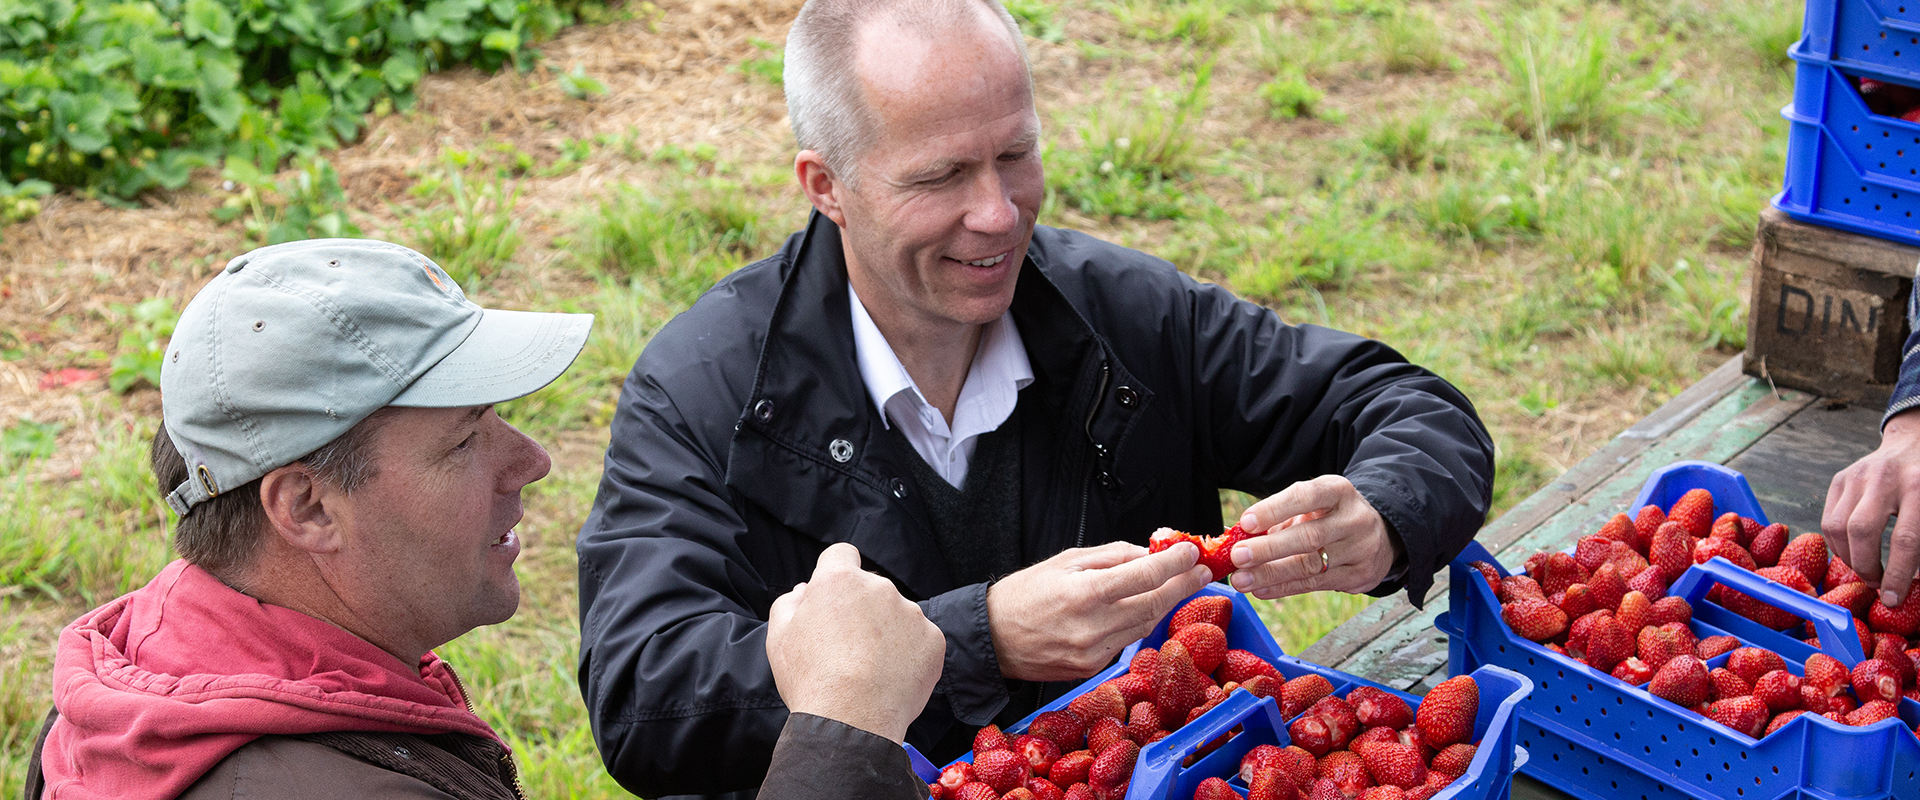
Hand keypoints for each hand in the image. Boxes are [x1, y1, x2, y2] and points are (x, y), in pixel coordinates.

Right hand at [766, 543, 944, 742]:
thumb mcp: (780, 637)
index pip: (841, 555)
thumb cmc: (811, 679)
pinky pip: (920, 639)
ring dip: (887, 632)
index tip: (833, 598)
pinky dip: (909, 654)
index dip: (835, 573)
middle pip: (871, 589)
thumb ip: (790, 603)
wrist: (851, 722)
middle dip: (861, 610)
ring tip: (870, 669)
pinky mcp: (933, 639)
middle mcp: (880, 588)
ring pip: (897, 615)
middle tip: (847, 648)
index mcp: (840, 580)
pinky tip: (892, 677)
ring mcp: (911, 613)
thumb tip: (806, 590)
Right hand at [987, 541, 1210, 681]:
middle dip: (1182, 585)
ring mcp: (1094, 652)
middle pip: (1154, 604)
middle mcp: (1093, 626)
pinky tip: (1143, 607)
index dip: (1174, 563)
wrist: (993, 638)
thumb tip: (1150, 552)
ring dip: (1165, 603)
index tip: (1191, 551)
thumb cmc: (1024, 593)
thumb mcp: (1065, 561)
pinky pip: (1126, 640)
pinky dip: (1138, 621)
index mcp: (1085, 593)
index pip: (1145, 576)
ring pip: (1144, 624)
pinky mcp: (1092, 667)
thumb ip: (1112, 556)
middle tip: (1201, 570)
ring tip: (1180, 584)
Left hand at [1226, 474, 1395, 599]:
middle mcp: (1355, 518)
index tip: (1246, 523)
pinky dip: (1283, 588)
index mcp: (1338, 491)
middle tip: (1238, 556)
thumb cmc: (1330, 516)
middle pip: (1309, 536)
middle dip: (1269, 549)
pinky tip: (1261, 589)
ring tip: (1242, 579)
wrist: (1379, 536)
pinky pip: (1315, 585)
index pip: (1306, 496)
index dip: (1275, 509)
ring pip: (1311, 566)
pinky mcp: (1360, 576)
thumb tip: (1234, 534)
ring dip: (1271, 574)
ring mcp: (1361, 549)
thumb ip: (1278, 516)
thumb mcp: (1311, 506)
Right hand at [1822, 410, 1919, 607]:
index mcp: (1918, 487)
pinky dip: (1838, 544)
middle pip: (1861, 532)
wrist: (1913, 445)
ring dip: (1848, 558)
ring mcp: (1856, 475)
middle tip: (1876, 584)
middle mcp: (1884, 479)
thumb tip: (1913, 581)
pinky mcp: (1839, 479)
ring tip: (1864, 569)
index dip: (1899, 575)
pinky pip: (1828, 520)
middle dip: (1865, 567)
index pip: (1905, 540)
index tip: (1893, 599)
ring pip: (1837, 528)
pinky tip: (1853, 551)